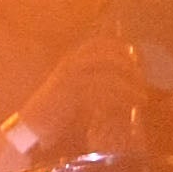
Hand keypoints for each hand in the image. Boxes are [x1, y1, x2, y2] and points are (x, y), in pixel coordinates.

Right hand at [14, 34, 151, 151]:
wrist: (30, 127)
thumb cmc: (54, 112)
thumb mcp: (73, 92)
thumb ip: (91, 83)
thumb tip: (121, 83)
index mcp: (69, 61)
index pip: (98, 44)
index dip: (120, 50)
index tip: (137, 64)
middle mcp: (69, 65)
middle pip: (107, 56)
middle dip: (129, 69)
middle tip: (142, 83)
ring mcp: (68, 78)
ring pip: (107, 76)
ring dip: (128, 87)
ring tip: (141, 99)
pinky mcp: (69, 95)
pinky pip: (100, 93)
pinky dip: (117, 99)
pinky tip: (127, 107)